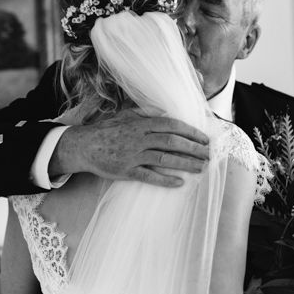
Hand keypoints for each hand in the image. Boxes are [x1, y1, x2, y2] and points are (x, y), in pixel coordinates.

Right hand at [50, 108, 209, 186]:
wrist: (84, 146)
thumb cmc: (107, 130)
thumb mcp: (126, 115)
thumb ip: (146, 112)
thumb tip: (165, 111)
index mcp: (141, 124)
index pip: (172, 126)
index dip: (190, 131)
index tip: (204, 138)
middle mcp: (139, 138)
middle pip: (172, 142)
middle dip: (193, 148)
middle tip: (208, 154)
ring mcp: (133, 155)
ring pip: (164, 159)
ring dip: (185, 163)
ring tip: (201, 168)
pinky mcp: (126, 171)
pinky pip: (149, 176)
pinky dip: (165, 180)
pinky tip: (180, 182)